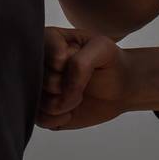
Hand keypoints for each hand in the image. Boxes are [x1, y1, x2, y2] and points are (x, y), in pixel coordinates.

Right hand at [38, 27, 158, 129]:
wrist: (120, 87)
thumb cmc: (109, 62)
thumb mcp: (102, 49)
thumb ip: (80, 62)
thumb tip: (62, 89)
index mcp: (49, 40)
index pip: (45, 53)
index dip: (66, 61)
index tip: (80, 56)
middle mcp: (39, 64)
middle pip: (42, 80)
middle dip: (68, 86)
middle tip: (84, 81)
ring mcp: (39, 88)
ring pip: (39, 101)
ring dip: (65, 104)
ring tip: (79, 96)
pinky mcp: (41, 110)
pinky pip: (39, 119)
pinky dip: (59, 119)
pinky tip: (71, 111)